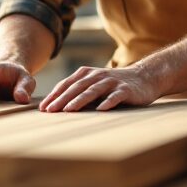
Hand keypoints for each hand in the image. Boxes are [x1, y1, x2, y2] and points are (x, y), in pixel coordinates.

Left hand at [39, 65, 162, 112]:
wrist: (143, 78)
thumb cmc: (112, 85)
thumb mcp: (93, 85)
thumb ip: (77, 92)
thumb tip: (54, 107)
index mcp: (85, 74)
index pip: (66, 85)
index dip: (54, 96)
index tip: (42, 109)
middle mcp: (97, 76)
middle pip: (76, 88)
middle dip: (62, 99)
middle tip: (50, 111)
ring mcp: (111, 82)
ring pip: (92, 91)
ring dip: (80, 100)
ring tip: (69, 110)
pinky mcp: (125, 90)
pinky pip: (115, 96)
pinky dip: (107, 102)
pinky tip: (100, 110)